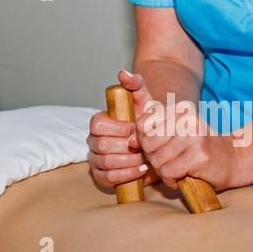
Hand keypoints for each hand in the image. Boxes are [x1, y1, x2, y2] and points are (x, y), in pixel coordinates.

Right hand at [87, 70, 158, 187]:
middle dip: (127, 147)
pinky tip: (140, 169)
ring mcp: (95, 158)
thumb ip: (136, 84)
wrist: (158, 144)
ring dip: (130, 161)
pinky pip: (107, 178)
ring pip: (105, 162)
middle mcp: (93, 140)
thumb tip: (122, 73)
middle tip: (144, 147)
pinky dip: (126, 174)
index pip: (97, 124)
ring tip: (145, 158)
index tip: (136, 130)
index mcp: (100, 122)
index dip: (118, 129)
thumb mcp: (145, 101)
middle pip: (102, 145)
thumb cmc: (149, 122)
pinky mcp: (101, 175)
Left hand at [136, 98, 243, 189]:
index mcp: (180, 108)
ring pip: (157, 160)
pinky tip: (184, 176)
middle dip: (154, 158)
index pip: (142, 124)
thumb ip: (151, 131)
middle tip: (170, 160)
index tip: (160, 147)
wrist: (233, 160)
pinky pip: (168, 172)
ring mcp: (194, 136)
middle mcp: (187, 118)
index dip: (145, 141)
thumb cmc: (198, 148)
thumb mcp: (176, 131)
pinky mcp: (199, 156)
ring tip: (179, 168)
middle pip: (147, 143)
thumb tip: (129, 141)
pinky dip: (172, 180)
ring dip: (164, 171)